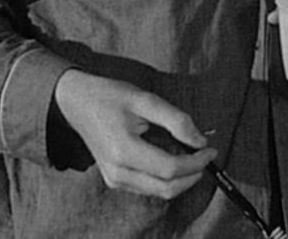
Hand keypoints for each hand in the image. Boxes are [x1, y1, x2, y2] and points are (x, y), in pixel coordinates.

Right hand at [51, 69, 216, 197]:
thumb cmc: (110, 96)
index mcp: (123, 151)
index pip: (170, 169)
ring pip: (159, 192)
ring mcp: (114, 179)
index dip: (196, 162)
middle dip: (193, 175)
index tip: (211, 149)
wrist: (76, 102)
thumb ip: (175, 120)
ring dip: (181, 178)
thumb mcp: (144, 98)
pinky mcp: (114, 180)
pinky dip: (166, 178)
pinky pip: (148, 188)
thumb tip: (200, 141)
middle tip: (204, 155)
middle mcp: (117, 172)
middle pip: (167, 188)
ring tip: (188, 153)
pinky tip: (170, 157)